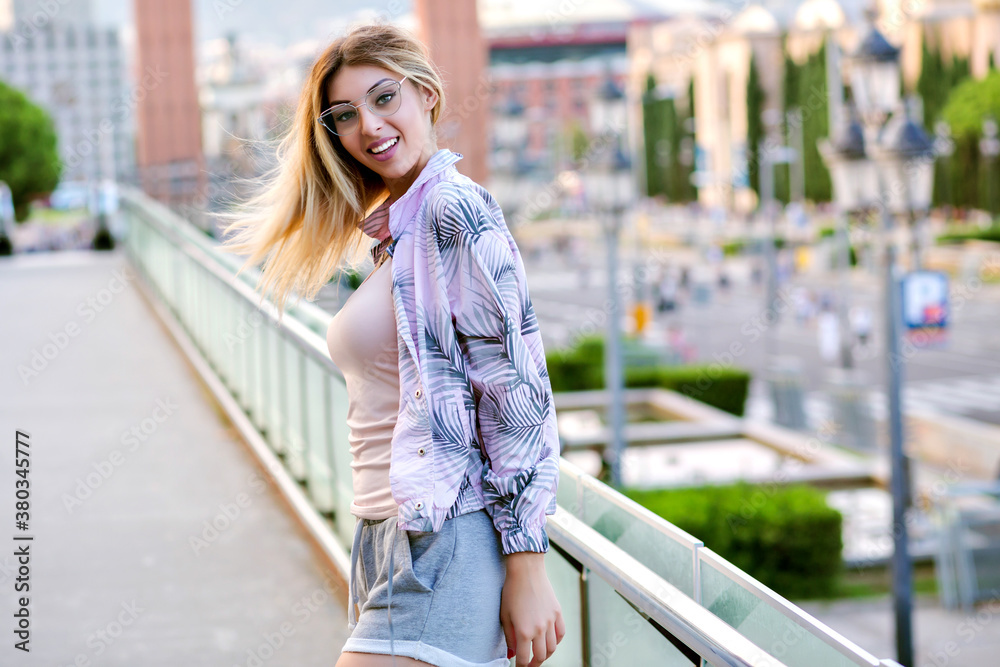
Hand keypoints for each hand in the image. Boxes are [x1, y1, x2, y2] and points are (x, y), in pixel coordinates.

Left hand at [501, 551, 565, 665]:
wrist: (526, 570)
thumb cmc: (512, 591)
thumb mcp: (505, 615)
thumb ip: (509, 637)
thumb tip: (511, 653)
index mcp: (523, 631)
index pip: (523, 658)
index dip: (521, 666)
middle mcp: (539, 629)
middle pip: (540, 656)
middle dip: (534, 664)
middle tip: (528, 665)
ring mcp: (550, 621)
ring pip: (552, 648)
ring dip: (545, 655)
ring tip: (539, 655)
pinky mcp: (557, 613)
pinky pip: (561, 634)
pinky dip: (556, 642)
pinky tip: (550, 642)